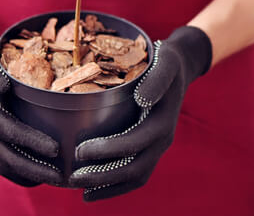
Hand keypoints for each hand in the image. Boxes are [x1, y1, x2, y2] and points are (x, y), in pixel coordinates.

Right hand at [0, 14, 61, 186]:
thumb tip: (2, 88)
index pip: (7, 131)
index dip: (31, 142)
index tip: (55, 149)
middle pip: (5, 157)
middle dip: (33, 169)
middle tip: (61, 176)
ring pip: (3, 163)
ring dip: (28, 174)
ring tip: (54, 178)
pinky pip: (2, 159)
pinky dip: (20, 171)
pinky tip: (40, 173)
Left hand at [68, 26, 211, 200]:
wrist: (180, 69)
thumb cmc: (167, 63)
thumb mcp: (165, 64)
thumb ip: (157, 80)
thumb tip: (142, 99)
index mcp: (163, 121)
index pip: (135, 143)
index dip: (109, 150)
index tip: (81, 150)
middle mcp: (161, 139)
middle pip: (134, 168)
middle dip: (103, 176)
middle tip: (74, 177)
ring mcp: (157, 147)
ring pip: (135, 177)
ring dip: (108, 187)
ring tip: (81, 191)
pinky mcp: (150, 149)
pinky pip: (136, 175)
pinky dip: (115, 186)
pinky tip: (93, 191)